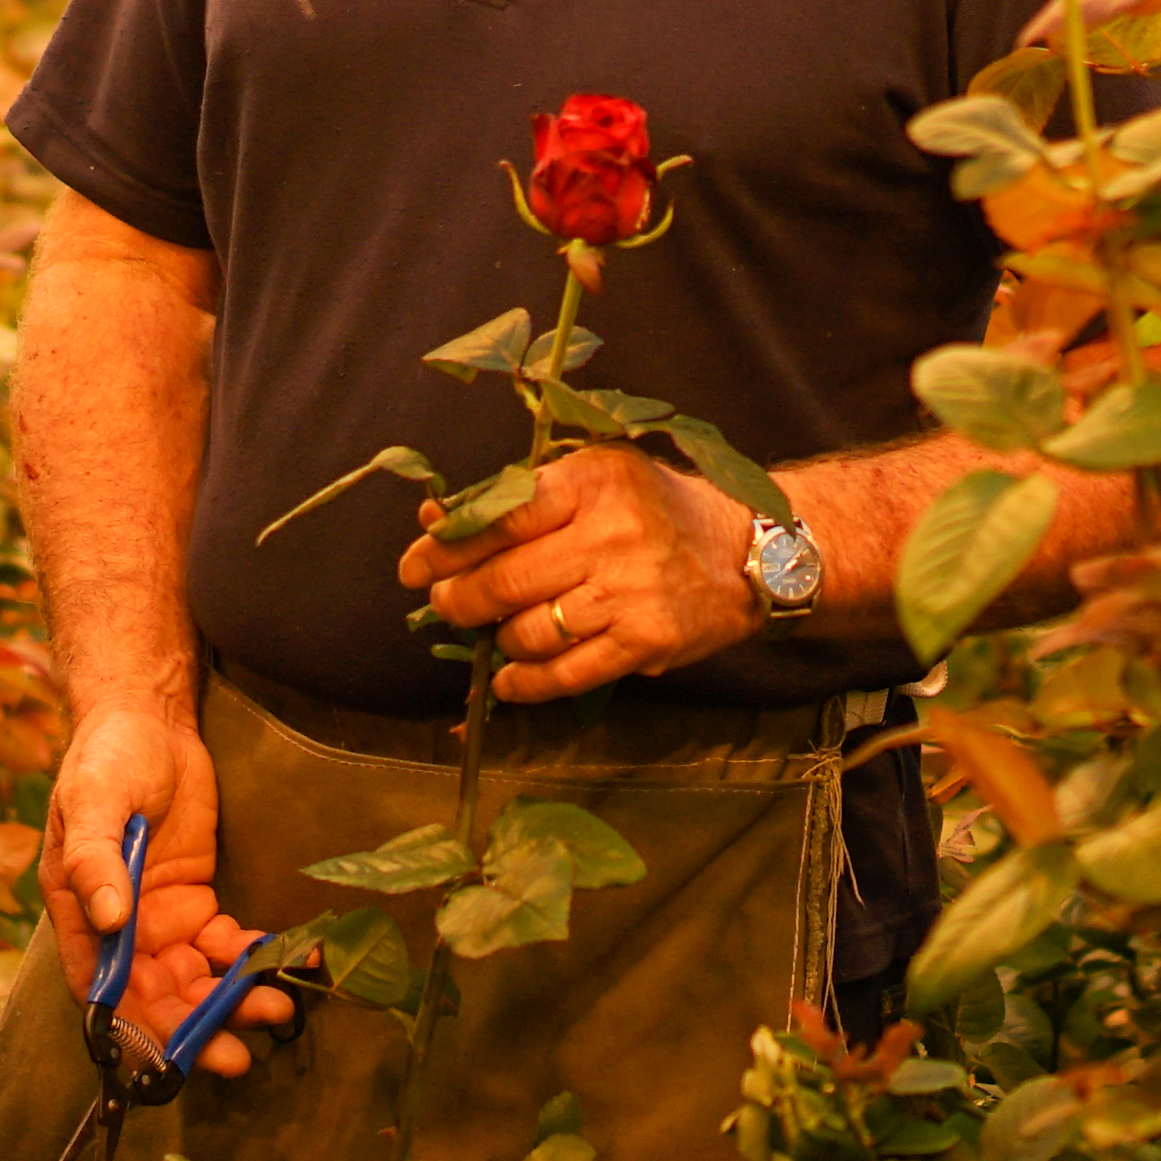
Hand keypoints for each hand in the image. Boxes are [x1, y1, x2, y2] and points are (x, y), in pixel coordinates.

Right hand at [40, 700, 290, 1076]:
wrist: (150, 721)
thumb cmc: (107, 758)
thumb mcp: (93, 801)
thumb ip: (95, 860)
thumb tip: (111, 921)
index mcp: (80, 917)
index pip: (102, 991)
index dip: (134, 1029)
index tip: (174, 1054)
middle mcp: (120, 932)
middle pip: (154, 999)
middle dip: (195, 1030)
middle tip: (239, 1053)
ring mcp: (161, 922)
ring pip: (194, 982)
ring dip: (231, 1001)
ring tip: (276, 1007)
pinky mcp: (197, 904)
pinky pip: (225, 946)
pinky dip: (253, 959)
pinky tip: (287, 959)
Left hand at [399, 442, 763, 702]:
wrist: (747, 553)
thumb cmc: (655, 508)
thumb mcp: (594, 477)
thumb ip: (518, 497)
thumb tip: (432, 519)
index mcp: (593, 481)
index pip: (500, 517)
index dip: (446, 547)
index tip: (414, 566)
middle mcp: (610, 534)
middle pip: (505, 580)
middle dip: (459, 599)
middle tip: (446, 604)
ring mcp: (628, 593)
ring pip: (529, 632)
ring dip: (498, 640)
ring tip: (496, 631)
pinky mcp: (644, 643)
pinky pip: (564, 675)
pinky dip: (524, 683)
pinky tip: (507, 679)